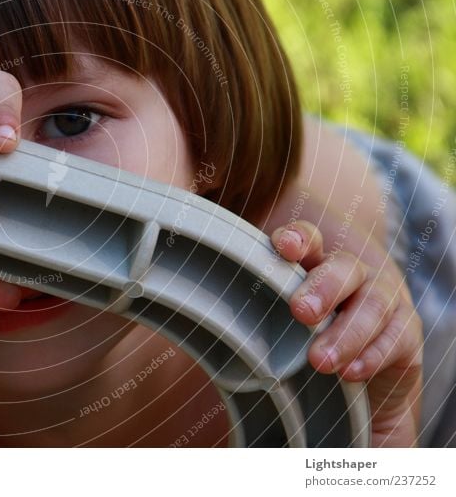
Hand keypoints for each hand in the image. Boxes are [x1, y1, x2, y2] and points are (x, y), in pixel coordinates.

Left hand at [272, 221, 422, 446]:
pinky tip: (352, 372)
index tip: (284, 246)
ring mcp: (383, 300)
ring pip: (373, 305)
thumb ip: (259, 308)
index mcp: (317, 262)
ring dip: (346, 333)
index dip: (298, 238)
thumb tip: (205, 317)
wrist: (362, 359)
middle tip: (301, 311)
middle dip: (323, 287)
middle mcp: (353, 274)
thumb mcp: (280, 314)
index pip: (308, 239)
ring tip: (320, 360)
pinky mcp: (405, 332)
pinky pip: (397, 338)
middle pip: (344, 269)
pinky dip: (374, 355)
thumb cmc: (307, 329)